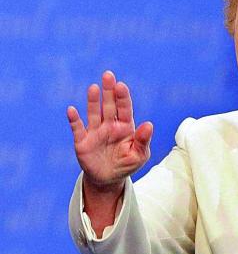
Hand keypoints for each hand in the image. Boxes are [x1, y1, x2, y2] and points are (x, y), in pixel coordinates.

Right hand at [67, 70, 152, 190]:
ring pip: (94, 113)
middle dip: (108, 91)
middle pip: (109, 105)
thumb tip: (149, 124)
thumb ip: (143, 140)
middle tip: (108, 75)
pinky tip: (71, 110)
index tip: (121, 86)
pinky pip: (77, 129)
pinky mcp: (82, 141)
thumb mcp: (139, 155)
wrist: (108, 179)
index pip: (125, 108)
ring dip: (93, 101)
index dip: (123, 97)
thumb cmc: (126, 164)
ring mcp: (95, 132)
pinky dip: (74, 120)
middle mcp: (110, 125)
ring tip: (94, 87)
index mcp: (125, 126)